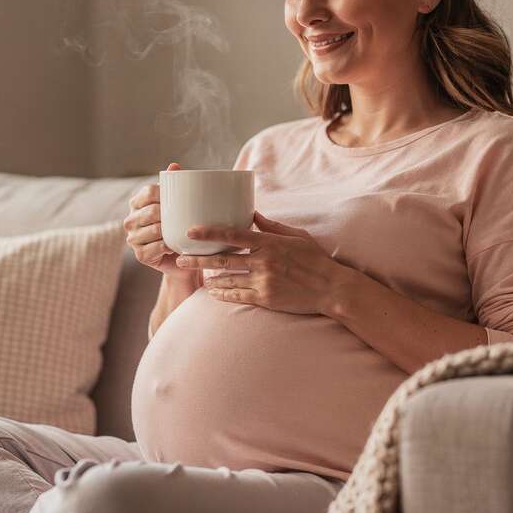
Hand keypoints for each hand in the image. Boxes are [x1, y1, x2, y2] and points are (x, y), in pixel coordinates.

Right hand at [124, 162, 190, 278]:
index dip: (165, 193)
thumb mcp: (176, 206)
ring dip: (171, 232)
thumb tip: (174, 166)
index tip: (182, 199)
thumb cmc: (177, 228)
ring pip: (156, 230)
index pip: (149, 192)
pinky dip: (170, 246)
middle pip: (152, 211)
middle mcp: (130, 220)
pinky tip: (177, 246)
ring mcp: (133, 239)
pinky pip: (158, 247)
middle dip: (171, 215)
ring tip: (183, 232)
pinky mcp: (140, 255)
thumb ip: (174, 185)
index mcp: (136, 203)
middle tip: (186, 218)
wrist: (181, 259)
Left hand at [174, 211, 348, 314]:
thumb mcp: (296, 236)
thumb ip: (272, 227)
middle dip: (198, 259)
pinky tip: (212, 292)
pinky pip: (238, 296)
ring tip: (195, 275)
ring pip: (227, 280)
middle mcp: (264, 262)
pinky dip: (223, 294)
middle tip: (180, 258)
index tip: (190, 231)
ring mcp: (264, 282)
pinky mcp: (266, 299)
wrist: (332, 289)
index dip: (209, 233)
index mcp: (270, 243)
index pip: (233, 235)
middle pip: (222, 260)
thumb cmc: (316, 260)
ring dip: (208, 278)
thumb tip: (253, 214)